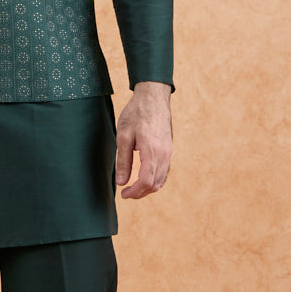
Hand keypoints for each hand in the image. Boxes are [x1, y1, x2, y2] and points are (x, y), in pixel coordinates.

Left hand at [115, 82, 172, 198]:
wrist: (153, 97)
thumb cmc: (136, 113)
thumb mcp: (123, 136)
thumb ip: (123, 161)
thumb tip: (121, 182)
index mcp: (152, 151)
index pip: (146, 181)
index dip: (135, 192)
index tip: (123, 194)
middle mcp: (164, 154)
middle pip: (155, 184)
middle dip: (140, 193)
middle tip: (125, 193)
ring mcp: (169, 152)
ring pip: (161, 179)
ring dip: (148, 188)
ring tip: (133, 188)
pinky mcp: (169, 149)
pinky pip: (165, 171)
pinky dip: (155, 180)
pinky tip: (144, 178)